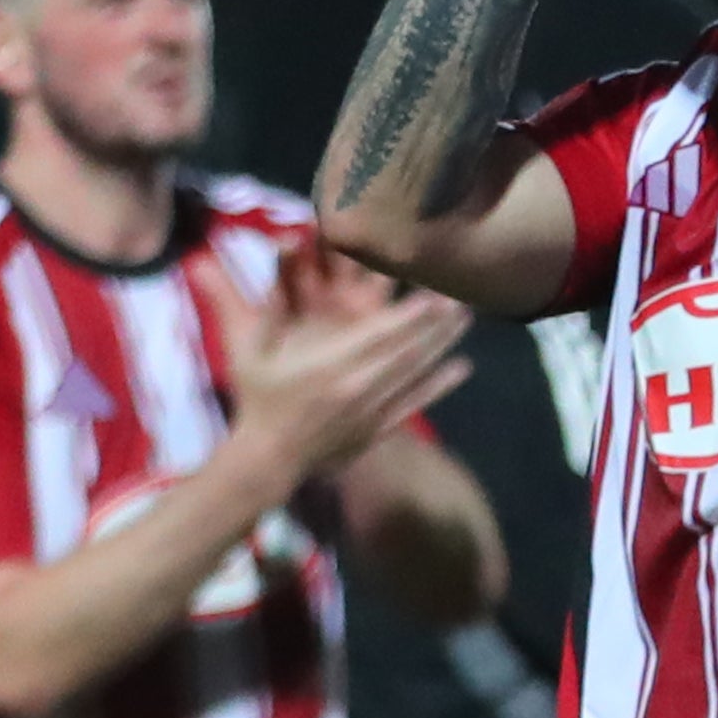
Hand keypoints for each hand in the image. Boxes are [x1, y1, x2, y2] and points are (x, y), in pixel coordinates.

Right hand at [218, 242, 468, 480]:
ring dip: (442, 346)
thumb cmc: (258, 399)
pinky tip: (462, 368)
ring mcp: (370, 412)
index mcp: (327, 366)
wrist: (267, 459)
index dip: (409, 315)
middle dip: (436, 325)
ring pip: (414, 375)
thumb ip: (270, 307)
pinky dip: (439, 386)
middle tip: (463, 299)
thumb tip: (280, 257)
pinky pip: (413, 404)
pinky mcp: (377, 430)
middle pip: (405, 352)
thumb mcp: (250, 350)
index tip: (435, 295)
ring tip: (466, 322)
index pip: (377, 335)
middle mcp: (356, 387)